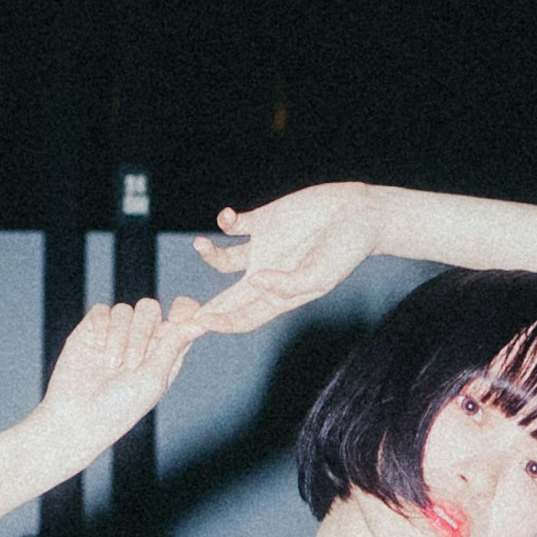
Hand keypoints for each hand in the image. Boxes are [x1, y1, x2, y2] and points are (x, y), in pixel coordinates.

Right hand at [39, 290, 242, 453]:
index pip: (179, 320)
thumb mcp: (154, 378)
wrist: (76, 417)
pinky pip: (101, 311)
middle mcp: (140, 341)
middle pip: (150, 310)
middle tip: (132, 363)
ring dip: (120, 337)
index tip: (180, 312)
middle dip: (143, 331)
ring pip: (125, 310)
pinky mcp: (91, 331)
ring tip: (111, 366)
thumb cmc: (119, 407)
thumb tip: (203, 322)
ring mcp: (114, 334)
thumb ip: (175, 345)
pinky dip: (102, 328)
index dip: (184, 311)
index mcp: (163, 353)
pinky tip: (97, 349)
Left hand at [188, 179, 383, 321]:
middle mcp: (266, 274)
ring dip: (209, 254)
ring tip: (202, 244)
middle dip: (203, 306)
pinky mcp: (263, 222)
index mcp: (280, 295)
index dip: (220, 323)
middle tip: (177, 309)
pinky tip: (227, 217)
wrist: (359, 213)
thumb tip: (256, 282)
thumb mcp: (323, 274)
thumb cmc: (346, 249)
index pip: (244, 317)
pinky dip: (225, 222)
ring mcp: (262, 248)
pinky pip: (235, 227)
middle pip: (225, 298)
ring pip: (223, 261)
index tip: (198, 323)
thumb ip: (289, 283)